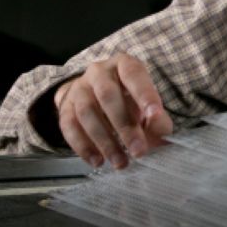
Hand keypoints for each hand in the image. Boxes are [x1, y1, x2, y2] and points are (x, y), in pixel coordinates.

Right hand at [54, 53, 172, 168]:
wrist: (93, 94)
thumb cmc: (129, 100)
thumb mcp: (147, 104)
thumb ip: (157, 118)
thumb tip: (161, 132)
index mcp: (124, 64)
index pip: (133, 74)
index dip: (144, 94)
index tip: (155, 115)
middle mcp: (98, 72)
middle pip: (108, 96)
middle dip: (124, 126)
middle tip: (139, 151)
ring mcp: (78, 88)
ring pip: (87, 112)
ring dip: (104, 141)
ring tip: (120, 162)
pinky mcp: (64, 106)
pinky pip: (69, 126)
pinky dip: (83, 146)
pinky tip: (98, 161)